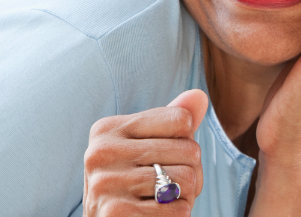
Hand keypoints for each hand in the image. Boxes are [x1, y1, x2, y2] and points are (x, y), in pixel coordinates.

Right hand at [82, 90, 207, 216]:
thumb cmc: (131, 185)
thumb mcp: (146, 148)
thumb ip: (172, 122)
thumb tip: (200, 95)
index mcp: (107, 129)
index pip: (181, 119)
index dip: (186, 142)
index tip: (166, 159)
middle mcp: (101, 153)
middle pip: (189, 150)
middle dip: (192, 172)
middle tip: (170, 186)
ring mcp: (106, 184)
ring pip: (187, 180)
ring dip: (186, 196)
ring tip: (164, 201)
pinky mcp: (116, 214)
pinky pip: (178, 210)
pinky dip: (179, 214)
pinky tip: (158, 216)